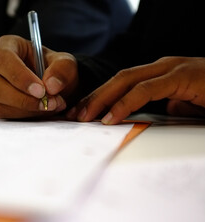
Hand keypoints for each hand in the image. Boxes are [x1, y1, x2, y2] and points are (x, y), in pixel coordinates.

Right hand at [0, 35, 77, 118]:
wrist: (51, 84)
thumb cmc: (53, 68)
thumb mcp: (65, 63)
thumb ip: (62, 69)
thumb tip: (51, 85)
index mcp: (7, 45)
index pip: (3, 59)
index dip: (20, 77)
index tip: (41, 90)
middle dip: (24, 99)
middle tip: (50, 103)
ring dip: (27, 109)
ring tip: (51, 105)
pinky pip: (4, 114)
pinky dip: (25, 115)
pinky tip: (40, 110)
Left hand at [67, 57, 204, 123]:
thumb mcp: (183, 103)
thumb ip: (165, 105)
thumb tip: (152, 114)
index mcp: (158, 73)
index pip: (120, 83)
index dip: (99, 96)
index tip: (83, 112)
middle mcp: (160, 67)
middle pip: (117, 79)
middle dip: (94, 97)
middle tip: (75, 115)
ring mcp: (170, 68)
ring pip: (126, 80)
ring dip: (102, 99)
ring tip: (86, 117)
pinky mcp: (181, 75)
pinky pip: (145, 89)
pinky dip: (125, 103)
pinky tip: (110, 116)